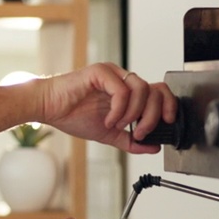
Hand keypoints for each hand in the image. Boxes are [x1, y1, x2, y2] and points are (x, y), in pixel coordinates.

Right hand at [37, 63, 176, 152]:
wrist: (49, 109)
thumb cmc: (73, 115)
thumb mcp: (109, 135)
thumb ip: (132, 141)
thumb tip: (155, 147)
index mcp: (128, 91)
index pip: (159, 92)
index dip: (168, 106)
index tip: (167, 124)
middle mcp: (123, 79)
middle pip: (155, 90)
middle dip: (152, 116)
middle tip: (140, 132)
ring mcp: (113, 73)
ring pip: (141, 89)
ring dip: (134, 113)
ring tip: (117, 125)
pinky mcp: (101, 72)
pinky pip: (122, 90)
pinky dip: (118, 110)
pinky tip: (108, 120)